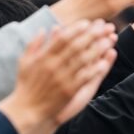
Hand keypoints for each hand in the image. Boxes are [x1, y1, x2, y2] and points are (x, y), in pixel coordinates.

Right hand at [0, 20, 115, 133]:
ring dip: (98, 49)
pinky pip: (84, 78)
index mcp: (43, 57)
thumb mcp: (24, 63)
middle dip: (91, 34)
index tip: (87, 22)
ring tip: (109, 40)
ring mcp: (62, 79)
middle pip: (76, 46)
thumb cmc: (26, 86)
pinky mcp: (69, 91)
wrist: (27, 110)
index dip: (76, 29)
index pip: (62, 38)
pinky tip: (104, 62)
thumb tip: (42, 29)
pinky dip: (94, 69)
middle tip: (103, 27)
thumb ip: (33, 44)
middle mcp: (53, 66)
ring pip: (83, 60)